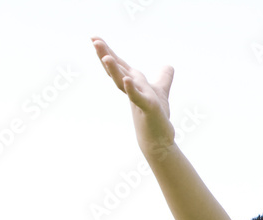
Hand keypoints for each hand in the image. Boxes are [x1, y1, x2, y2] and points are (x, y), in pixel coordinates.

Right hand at [91, 37, 175, 158]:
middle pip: (116, 70)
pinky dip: (131, 88)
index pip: (119, 64)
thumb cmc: (157, 116)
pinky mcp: (147, 108)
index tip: (94, 37)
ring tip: (106, 57)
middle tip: (94, 40)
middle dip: (105, 55)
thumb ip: (163, 78)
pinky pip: (137, 97)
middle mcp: (132, 89)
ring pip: (122, 82)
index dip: (107, 51)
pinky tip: (127, 79)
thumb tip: (168, 66)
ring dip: (114, 70)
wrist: (159, 140)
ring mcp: (138, 98)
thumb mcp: (161, 91)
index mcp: (133, 83)